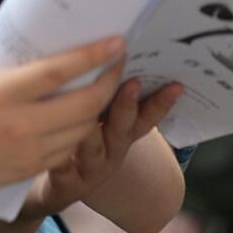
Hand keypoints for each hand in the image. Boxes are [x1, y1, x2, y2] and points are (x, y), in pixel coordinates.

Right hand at [0, 9, 126, 198]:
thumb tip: (10, 13)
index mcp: (0, 92)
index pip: (59, 71)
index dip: (93, 55)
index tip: (117, 40)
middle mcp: (19, 125)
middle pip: (84, 104)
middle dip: (110, 80)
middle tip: (118, 60)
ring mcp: (26, 151)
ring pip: (83, 129)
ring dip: (101, 106)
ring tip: (106, 84)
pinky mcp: (27, 169)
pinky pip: (69, 149)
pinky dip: (83, 130)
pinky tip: (85, 114)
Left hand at [20, 78, 185, 217]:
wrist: (60, 187)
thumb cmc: (81, 140)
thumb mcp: (101, 118)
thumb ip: (107, 91)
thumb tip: (112, 45)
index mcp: (124, 132)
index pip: (148, 115)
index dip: (162, 101)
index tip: (176, 84)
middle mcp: (114, 150)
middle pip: (123, 126)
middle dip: (128, 104)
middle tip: (133, 83)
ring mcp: (92, 168)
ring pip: (93, 147)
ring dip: (93, 129)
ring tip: (89, 115)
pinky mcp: (67, 183)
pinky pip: (62, 169)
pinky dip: (61, 158)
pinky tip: (56, 148)